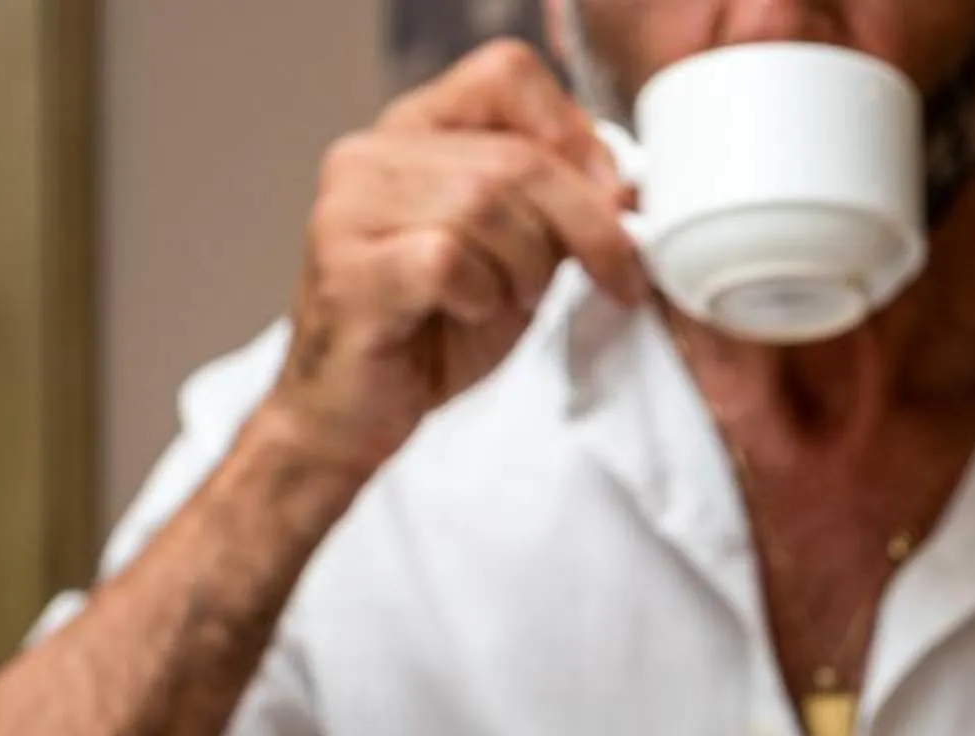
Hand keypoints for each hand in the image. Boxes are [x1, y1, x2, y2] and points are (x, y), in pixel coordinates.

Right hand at [265, 41, 647, 485]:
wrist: (352, 418)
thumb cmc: (433, 336)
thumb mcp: (517, 257)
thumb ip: (556, 208)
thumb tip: (627, 187)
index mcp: (415, 131)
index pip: (506, 76)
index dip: (574, 133)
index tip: (613, 198)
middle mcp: (372, 155)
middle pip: (514, 156)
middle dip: (584, 223)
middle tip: (613, 275)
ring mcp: (349, 208)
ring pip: (484, 204)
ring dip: (527, 267)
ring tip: (511, 301)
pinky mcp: (347, 269)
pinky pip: (447, 259)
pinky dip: (481, 296)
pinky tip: (468, 316)